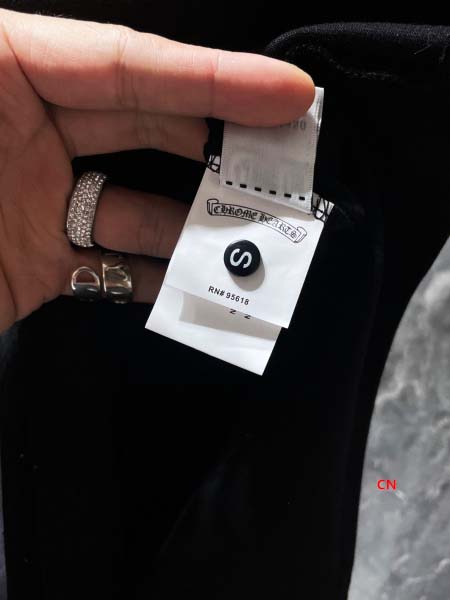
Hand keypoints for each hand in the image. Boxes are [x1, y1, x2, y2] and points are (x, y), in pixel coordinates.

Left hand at [0, 8, 313, 333]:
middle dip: (219, 141)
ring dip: (196, 222)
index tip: (289, 95)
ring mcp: (38, 200)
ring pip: (138, 203)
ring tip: (253, 234)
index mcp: (7, 72)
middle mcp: (29, 132)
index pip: (124, 65)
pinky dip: (158, 275)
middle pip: (144, 123)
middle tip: (286, 160)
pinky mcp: (41, 261)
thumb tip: (124, 59)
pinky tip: (200, 281)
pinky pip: (114, 265)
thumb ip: (20, 61)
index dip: (211, 77)